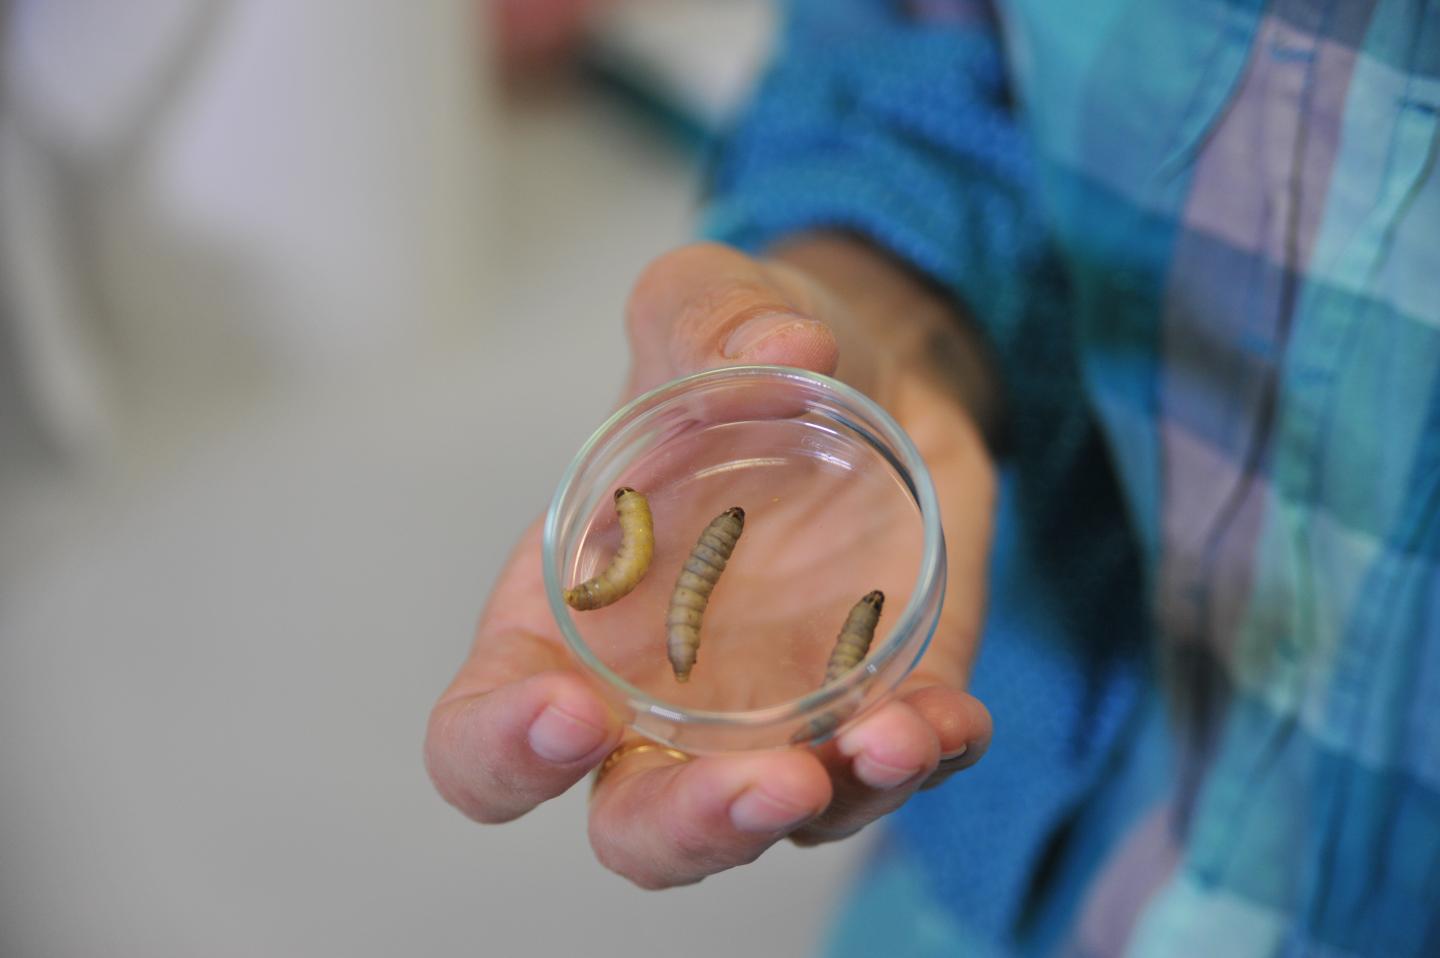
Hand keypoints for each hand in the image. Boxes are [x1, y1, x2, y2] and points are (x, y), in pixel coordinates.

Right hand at [425, 241, 995, 886]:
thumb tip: (782, 345)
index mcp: (569, 621)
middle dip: (690, 826)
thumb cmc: (742, 354)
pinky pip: (892, 768)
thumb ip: (712, 313)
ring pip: (774, 823)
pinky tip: (949, 719)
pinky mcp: (874, 704)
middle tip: (766, 779)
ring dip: (833, 804)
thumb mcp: (708, 302)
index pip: (483, 736)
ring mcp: (771, 718)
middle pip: (635, 825)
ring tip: (892, 740)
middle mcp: (659, 700)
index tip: (570, 711)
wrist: (870, 370)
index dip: (504, 750)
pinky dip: (924, 759)